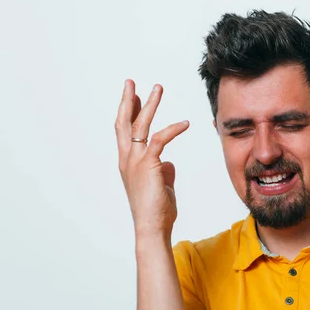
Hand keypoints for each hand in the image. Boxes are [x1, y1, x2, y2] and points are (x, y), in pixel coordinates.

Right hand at [115, 80, 189, 236]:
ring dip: (149, 104)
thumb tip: (168, 163)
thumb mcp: (160, 186)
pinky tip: (185, 123)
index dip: (128, 112)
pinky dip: (174, 129)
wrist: (153, 227)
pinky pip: (160, 139)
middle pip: (124, 122)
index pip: (125, 131)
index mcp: (128, 162)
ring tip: (157, 87)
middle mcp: (127, 159)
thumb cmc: (157, 210)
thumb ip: (163, 171)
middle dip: (128, 100)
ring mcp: (135, 161)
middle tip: (130, 82)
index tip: (133, 97)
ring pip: (140, 125)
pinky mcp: (148, 165)